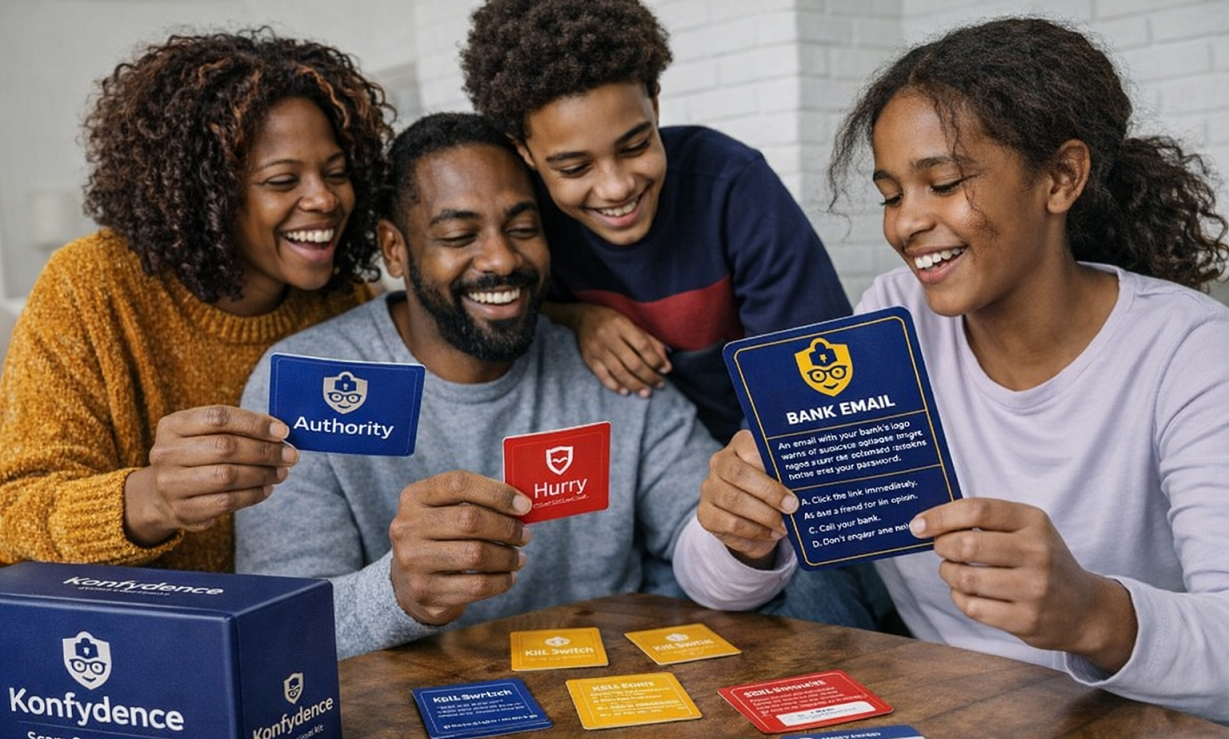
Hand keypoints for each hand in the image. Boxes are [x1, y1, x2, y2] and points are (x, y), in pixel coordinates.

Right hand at [123, 405, 297, 545]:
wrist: (163, 494)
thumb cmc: (197, 456)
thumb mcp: (205, 434)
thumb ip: (238, 428)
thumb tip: (280, 432)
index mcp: (172, 425)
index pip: (219, 417)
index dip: (255, 424)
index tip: (283, 432)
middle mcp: (166, 453)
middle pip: (225, 447)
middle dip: (265, 451)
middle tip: (290, 455)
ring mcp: (170, 483)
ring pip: (227, 476)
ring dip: (262, 474)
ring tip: (281, 472)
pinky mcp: (182, 510)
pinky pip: (227, 502)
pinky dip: (253, 495)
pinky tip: (266, 488)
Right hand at [388, 471, 532, 625]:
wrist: (410, 583)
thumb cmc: (441, 537)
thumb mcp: (446, 510)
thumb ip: (478, 500)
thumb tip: (522, 503)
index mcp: (414, 497)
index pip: (459, 483)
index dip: (497, 493)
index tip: (524, 505)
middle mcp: (407, 527)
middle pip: (470, 520)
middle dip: (507, 528)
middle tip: (525, 534)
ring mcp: (413, 561)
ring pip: (476, 555)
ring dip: (507, 556)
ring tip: (518, 557)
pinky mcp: (426, 592)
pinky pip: (476, 586)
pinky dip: (501, 581)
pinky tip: (508, 576)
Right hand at [545, 302, 670, 396]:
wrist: (583, 316)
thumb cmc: (613, 322)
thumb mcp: (633, 325)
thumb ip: (651, 343)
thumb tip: (667, 367)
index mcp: (622, 325)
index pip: (642, 346)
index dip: (655, 360)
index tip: (665, 370)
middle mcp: (609, 337)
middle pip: (632, 362)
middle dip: (648, 376)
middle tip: (659, 385)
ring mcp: (598, 349)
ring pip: (619, 371)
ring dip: (634, 384)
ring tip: (646, 393)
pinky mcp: (589, 359)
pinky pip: (602, 376)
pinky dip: (614, 385)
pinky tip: (625, 391)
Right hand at [696, 430, 797, 567]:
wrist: (750, 520)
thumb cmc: (770, 491)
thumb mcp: (779, 476)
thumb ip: (787, 474)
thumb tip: (810, 483)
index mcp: (739, 446)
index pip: (747, 445)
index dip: (768, 461)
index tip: (790, 476)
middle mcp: (719, 463)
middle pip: (739, 474)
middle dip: (769, 491)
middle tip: (792, 506)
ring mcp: (710, 489)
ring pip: (734, 501)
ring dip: (764, 516)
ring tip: (784, 525)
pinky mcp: (706, 514)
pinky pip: (731, 523)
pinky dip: (756, 531)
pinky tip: (772, 533)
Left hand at [912, 498, 1137, 671]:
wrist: (1085, 609)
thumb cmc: (1043, 562)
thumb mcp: (1028, 530)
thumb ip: (987, 520)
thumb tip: (930, 520)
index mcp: (1034, 521)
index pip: (978, 510)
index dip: (940, 516)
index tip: (918, 525)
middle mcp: (1037, 552)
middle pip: (967, 544)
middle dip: (942, 546)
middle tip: (940, 548)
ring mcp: (1033, 588)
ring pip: (965, 578)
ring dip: (948, 573)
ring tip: (952, 570)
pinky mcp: (1026, 620)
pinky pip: (972, 607)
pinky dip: (958, 597)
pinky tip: (965, 592)